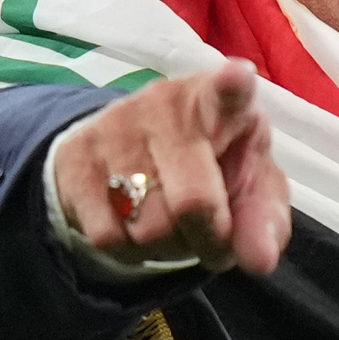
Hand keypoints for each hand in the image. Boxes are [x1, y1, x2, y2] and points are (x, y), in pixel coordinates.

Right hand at [53, 58, 290, 274]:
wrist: (132, 152)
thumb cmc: (212, 167)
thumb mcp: (250, 190)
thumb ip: (263, 223)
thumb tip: (259, 261)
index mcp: (219, 102)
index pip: (227, 92)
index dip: (233, 87)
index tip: (239, 78)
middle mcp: (165, 104)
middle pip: (192, 203)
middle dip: (208, 238)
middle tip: (211, 233)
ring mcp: (115, 126)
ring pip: (147, 228)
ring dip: (167, 246)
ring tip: (172, 222)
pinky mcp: (75, 155)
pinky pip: (107, 236)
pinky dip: (129, 250)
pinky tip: (136, 225)